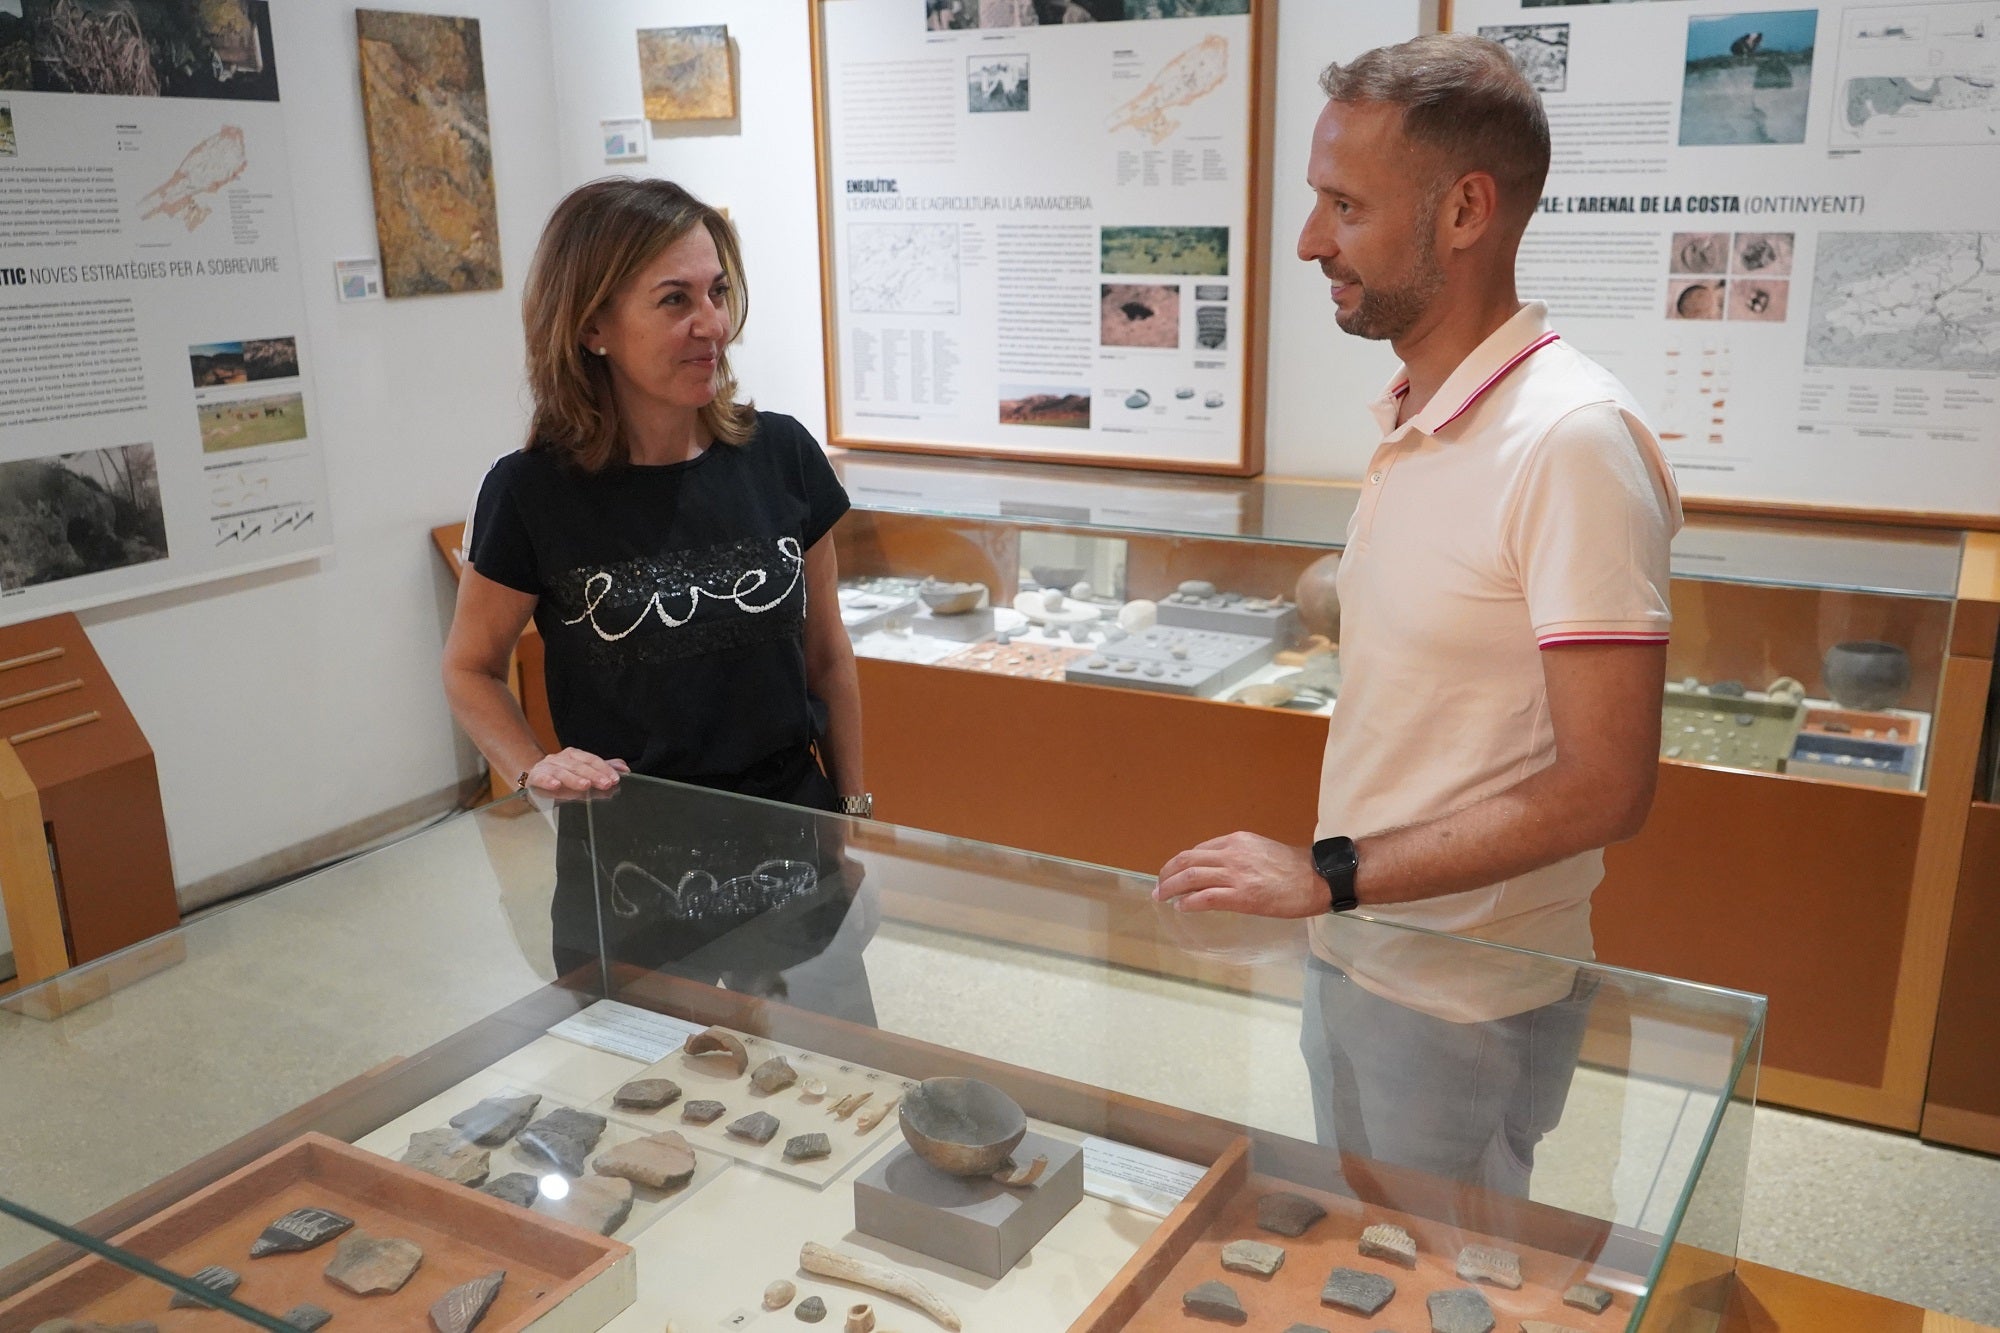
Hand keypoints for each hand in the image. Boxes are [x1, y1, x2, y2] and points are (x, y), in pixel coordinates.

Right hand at [524, 748, 629, 791]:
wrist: (534, 778)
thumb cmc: (562, 777)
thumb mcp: (583, 773)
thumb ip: (602, 769)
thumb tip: (624, 769)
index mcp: (574, 756)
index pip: (591, 760)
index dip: (604, 768)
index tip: (615, 779)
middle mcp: (560, 758)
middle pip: (579, 766)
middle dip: (593, 775)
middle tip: (606, 784)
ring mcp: (546, 767)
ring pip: (561, 771)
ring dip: (574, 778)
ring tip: (585, 785)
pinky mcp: (534, 777)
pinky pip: (540, 777)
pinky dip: (548, 781)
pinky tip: (555, 785)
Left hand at [1155, 832, 1324, 917]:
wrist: (1318, 879)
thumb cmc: (1294, 869)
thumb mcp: (1260, 852)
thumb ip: (1238, 857)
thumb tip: (1219, 872)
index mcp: (1236, 841)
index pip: (1198, 850)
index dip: (1180, 863)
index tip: (1172, 873)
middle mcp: (1232, 853)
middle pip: (1187, 861)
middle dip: (1167, 874)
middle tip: (1158, 887)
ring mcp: (1236, 874)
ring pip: (1190, 877)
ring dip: (1170, 888)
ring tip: (1162, 897)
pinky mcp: (1242, 896)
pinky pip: (1205, 898)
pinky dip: (1188, 902)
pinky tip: (1181, 907)